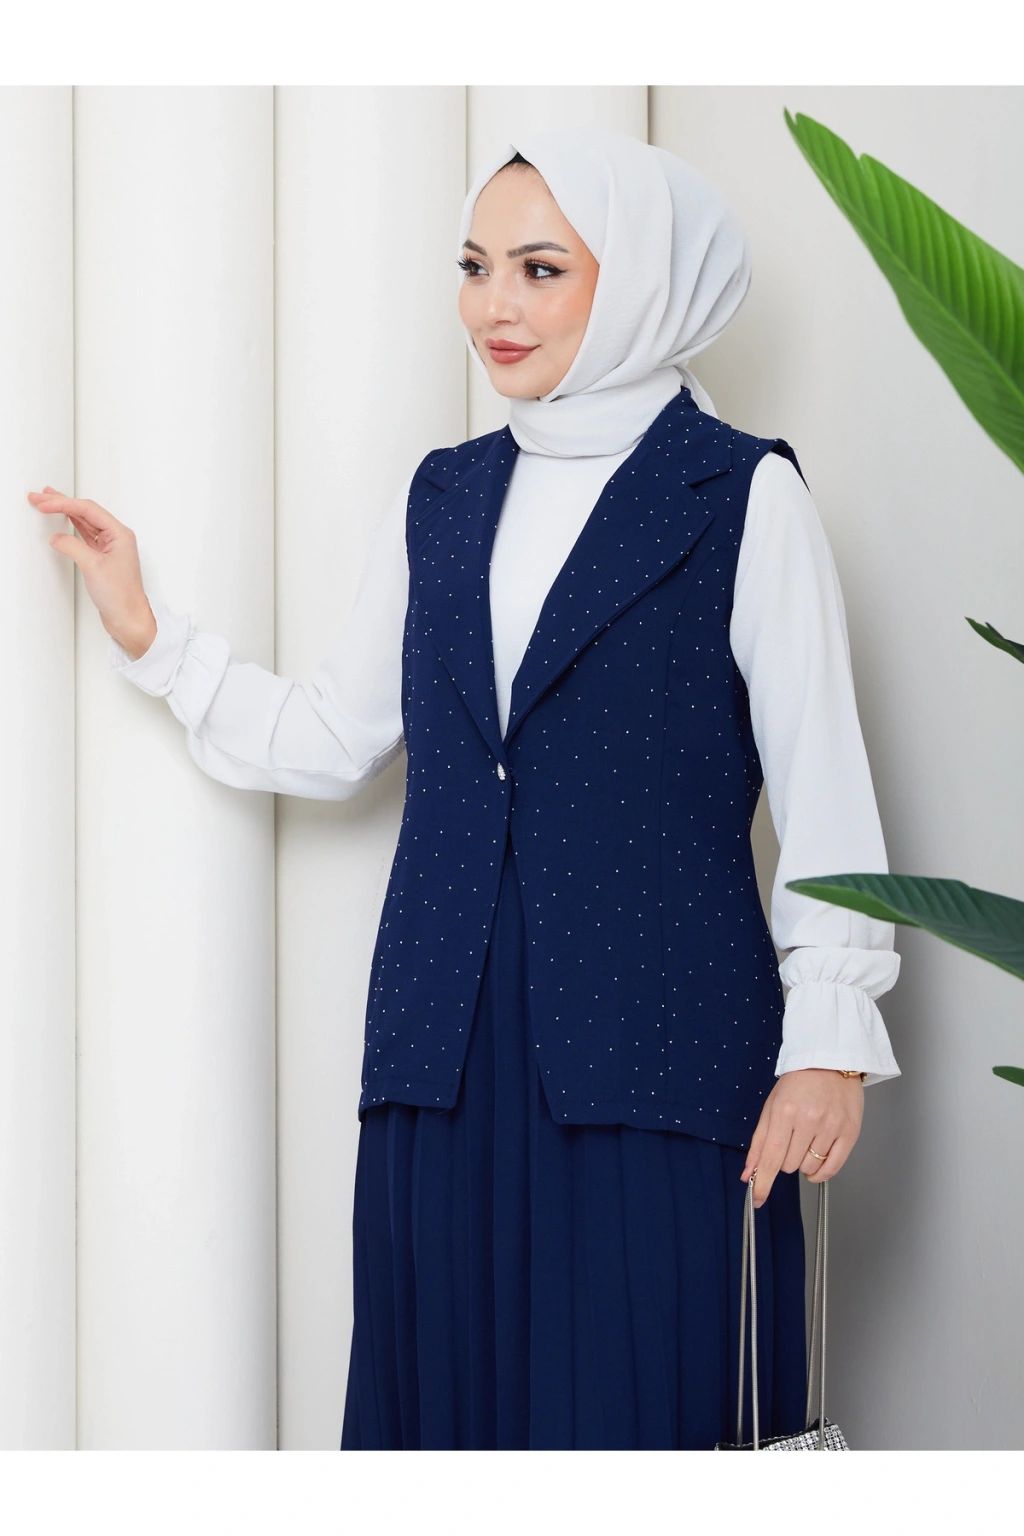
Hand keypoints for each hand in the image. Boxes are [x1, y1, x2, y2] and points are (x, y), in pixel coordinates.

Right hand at [28, 487, 156, 658]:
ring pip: (84, 522)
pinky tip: (61, 522)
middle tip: (39, 496)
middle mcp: (116, 538)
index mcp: (119, 534)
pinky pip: (84, 535)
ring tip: (46, 502)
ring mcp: (109, 547)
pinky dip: (70, 527)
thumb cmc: (121, 596)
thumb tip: (57, 537)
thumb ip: (72, 546)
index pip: (88, 509)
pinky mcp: (102, 558)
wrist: (128, 618)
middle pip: (85, 512)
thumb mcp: (92, 567)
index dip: (63, 503)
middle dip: (61, 503)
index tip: (44, 502)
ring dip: (64, 512)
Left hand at [741, 1069, 863, 1206]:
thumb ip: (759, 1142)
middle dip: (786, 1160)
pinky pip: (832, 1168)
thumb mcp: (771, 1107)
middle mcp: (809, 1120)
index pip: (771, 1157)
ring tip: (808, 1139)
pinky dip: (821, 1172)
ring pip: (810, 1168)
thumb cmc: (798, 1083)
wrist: (830, 1061)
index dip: (763, 1182)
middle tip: (792, 1139)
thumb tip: (749, 1173)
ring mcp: (832, 1126)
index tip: (757, 1199)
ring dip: (804, 1162)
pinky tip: (817, 1160)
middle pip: (790, 1165)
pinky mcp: (850, 1132)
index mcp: (785, 1112)